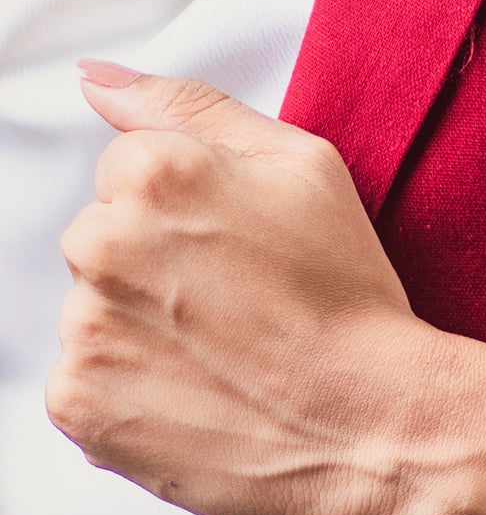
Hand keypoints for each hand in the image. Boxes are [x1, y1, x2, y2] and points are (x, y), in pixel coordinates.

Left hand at [47, 65, 442, 514]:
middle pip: (96, 248)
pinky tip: (191, 411)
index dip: (181, 226)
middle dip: (150, 280)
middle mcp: (103, 243)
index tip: (231, 268)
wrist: (375, 429)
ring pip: (90, 322)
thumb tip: (97, 86)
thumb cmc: (350, 304)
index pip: (120, 180)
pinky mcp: (82, 406)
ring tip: (217, 373)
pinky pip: (81, 393)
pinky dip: (124, 407)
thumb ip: (191, 108)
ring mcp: (87, 329)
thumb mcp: (302, 167)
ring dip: (138, 344)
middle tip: (230, 324)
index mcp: (151, 173)